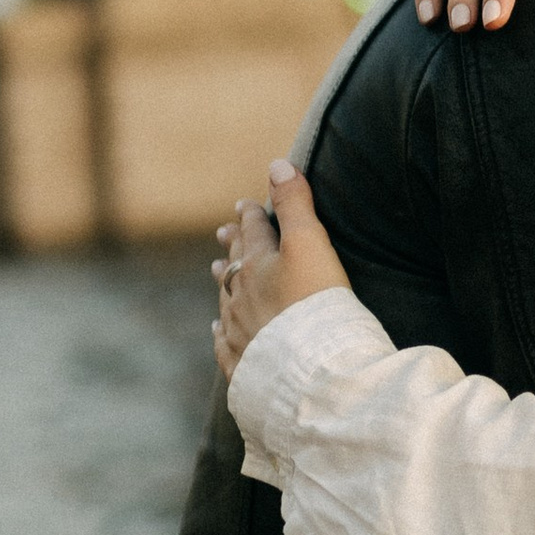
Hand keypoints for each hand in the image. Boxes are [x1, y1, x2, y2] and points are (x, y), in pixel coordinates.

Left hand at [212, 162, 350, 380]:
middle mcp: (241, 296)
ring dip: (224, 283)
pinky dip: (220, 329)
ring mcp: (239, 331)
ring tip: (217, 271)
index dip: (250, 215)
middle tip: (223, 233)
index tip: (243, 204)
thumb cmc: (316, 304)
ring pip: (226, 301)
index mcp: (258, 265)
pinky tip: (217, 329)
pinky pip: (224, 342)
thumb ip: (295, 204)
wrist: (310, 371)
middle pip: (234, 265)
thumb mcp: (311, 243)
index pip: (252, 232)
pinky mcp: (242, 363)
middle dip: (232, 245)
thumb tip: (277, 163)